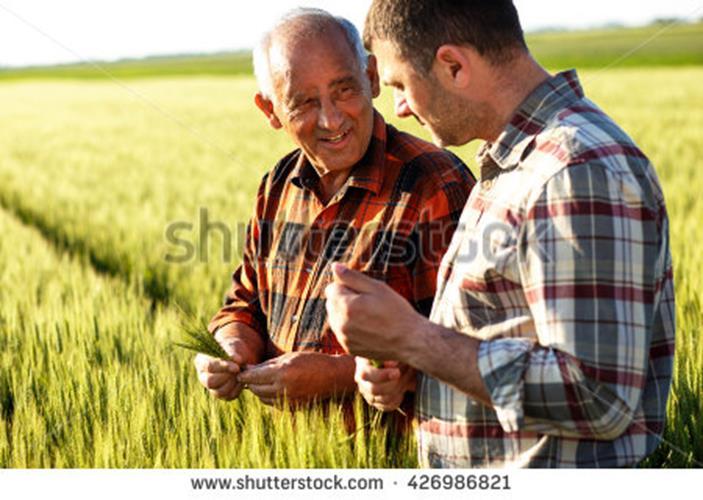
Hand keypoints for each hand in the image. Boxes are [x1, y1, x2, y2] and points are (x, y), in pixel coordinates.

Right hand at [193, 328, 258, 400]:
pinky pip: (228, 396)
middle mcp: (203, 376)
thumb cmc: (232, 349)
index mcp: (201, 361)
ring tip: (241, 373)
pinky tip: (242, 379)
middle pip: (210, 382)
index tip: (237, 367)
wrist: (238, 357)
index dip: (223, 367)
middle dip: (227, 377)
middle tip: (239, 370)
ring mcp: (211, 387)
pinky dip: (237, 388)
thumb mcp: (231, 346)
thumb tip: (238, 360)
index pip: (209, 366)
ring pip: (219, 392)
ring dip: (233, 383)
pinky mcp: (221, 394)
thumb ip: (232, 352)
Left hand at [237, 351, 354, 405]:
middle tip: (249, 376)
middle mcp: (283, 388)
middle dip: (250, 383)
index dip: (244, 375)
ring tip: (261, 382)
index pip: (253, 377)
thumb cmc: (312, 361)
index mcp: (282, 373)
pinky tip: (273, 388)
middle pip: (255, 389)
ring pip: (263, 398)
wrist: (333, 377)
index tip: (240, 372)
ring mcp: (288, 400)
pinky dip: (269, 397)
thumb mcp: (289, 357)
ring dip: (259, 391)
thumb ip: (268, 364)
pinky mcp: (292, 408)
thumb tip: (249, 369)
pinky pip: (273, 404)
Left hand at [325, 263, 425, 360]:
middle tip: (368, 304)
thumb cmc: (396, 311)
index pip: (331, 288)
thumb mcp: (377, 288)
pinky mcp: (348, 347)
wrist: (409, 340)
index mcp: (346, 306)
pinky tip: (368, 328)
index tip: (364, 293)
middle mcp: (340, 324)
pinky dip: (351, 328)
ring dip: (346, 314)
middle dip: (344, 300)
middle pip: (331, 303)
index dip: (348, 286)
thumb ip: (352, 277)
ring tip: (369, 316)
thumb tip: (334, 266)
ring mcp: (344, 338)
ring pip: (335, 318)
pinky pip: (342, 332)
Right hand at [355, 357, 415, 411]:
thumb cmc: (391, 352)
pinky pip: (387, 406)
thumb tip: (392, 364)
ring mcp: (367, 393)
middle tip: (409, 372)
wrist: (392, 360)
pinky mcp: (375, 402)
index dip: (382, 375)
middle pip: (375, 389)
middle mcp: (361, 381)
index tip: (397, 372)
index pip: (366, 374)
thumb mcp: (391, 350)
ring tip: (408, 376)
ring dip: (399, 389)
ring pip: (383, 399)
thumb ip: (391, 355)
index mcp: (362, 364)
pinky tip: (403, 389)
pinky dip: (397, 399)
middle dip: (395, 383)